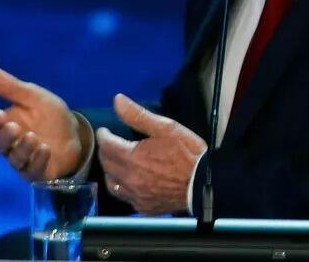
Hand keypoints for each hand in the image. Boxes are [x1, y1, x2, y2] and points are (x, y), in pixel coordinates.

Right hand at [0, 63, 85, 180]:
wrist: (76, 132)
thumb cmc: (50, 115)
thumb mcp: (33, 97)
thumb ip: (10, 87)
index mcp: (7, 124)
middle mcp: (11, 144)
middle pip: (0, 144)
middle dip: (5, 137)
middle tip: (14, 127)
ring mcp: (24, 160)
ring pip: (15, 159)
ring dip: (22, 149)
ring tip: (33, 137)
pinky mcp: (39, 173)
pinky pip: (33, 171)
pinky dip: (38, 161)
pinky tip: (45, 149)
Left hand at [96, 93, 206, 214]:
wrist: (204, 183)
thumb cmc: (187, 152)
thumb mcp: (165, 128)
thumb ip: (138, 115)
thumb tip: (117, 100)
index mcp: (132, 158)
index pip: (107, 145)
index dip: (103, 136)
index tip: (104, 131)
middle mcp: (129, 179)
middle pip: (106, 165)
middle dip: (105, 152)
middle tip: (109, 144)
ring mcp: (136, 196)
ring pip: (112, 184)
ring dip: (110, 172)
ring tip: (115, 163)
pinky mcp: (144, 208)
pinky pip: (125, 198)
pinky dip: (123, 188)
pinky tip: (130, 183)